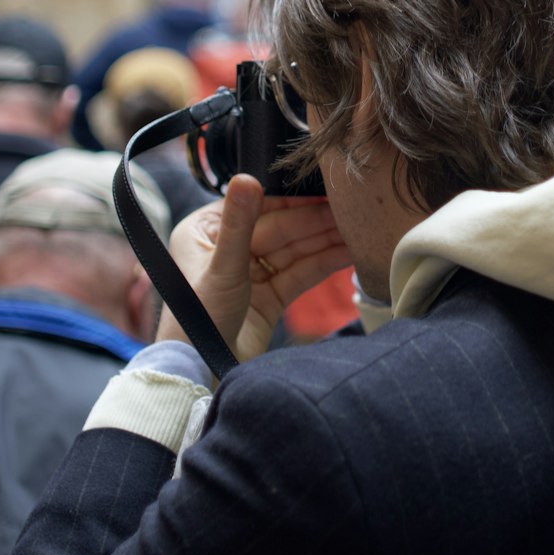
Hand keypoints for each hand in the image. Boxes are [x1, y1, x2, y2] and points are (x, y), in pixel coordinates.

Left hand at [157, 176, 351, 362]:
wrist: (201, 377)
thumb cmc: (196, 323)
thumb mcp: (222, 268)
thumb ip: (239, 224)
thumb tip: (247, 177)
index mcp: (205, 230)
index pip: (259, 210)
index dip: (294, 203)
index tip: (325, 192)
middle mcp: (226, 246)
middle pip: (280, 229)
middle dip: (316, 223)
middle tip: (350, 213)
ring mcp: (249, 272)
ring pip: (294, 251)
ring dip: (325, 242)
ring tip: (357, 231)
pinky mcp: (267, 296)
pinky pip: (299, 273)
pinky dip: (323, 264)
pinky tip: (348, 253)